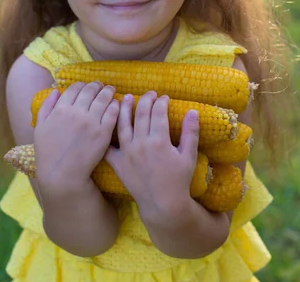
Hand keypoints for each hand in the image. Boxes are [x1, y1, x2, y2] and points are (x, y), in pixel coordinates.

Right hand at [34, 82, 118, 198]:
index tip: (86, 86)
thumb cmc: (48, 153)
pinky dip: (115, 105)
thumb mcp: (40, 127)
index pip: (75, 88)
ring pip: (103, 98)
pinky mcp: (103, 132)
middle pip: (91, 90)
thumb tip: (55, 91)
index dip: (82, 85)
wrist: (62, 175)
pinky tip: (116, 104)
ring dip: (108, 91)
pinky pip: (112, 112)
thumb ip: (46, 106)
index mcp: (61, 109)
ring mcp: (91, 121)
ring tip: (110, 91)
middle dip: (97, 85)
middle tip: (101, 86)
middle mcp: (77, 112)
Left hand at [104, 91, 199, 220]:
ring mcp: (127, 152)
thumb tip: (193, 111)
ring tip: (126, 97)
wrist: (162, 205)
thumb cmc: (179, 180)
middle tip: (150, 94)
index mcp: (159, 140)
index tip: (164, 97)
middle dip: (146, 100)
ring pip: (122, 123)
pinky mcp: (117, 162)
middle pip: (141, 113)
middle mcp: (141, 143)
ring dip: (124, 108)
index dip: (161, 102)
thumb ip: (191, 133)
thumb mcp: (189, 156)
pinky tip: (107, 122)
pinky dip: (107, 133)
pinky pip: (109, 145)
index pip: (158, 112)